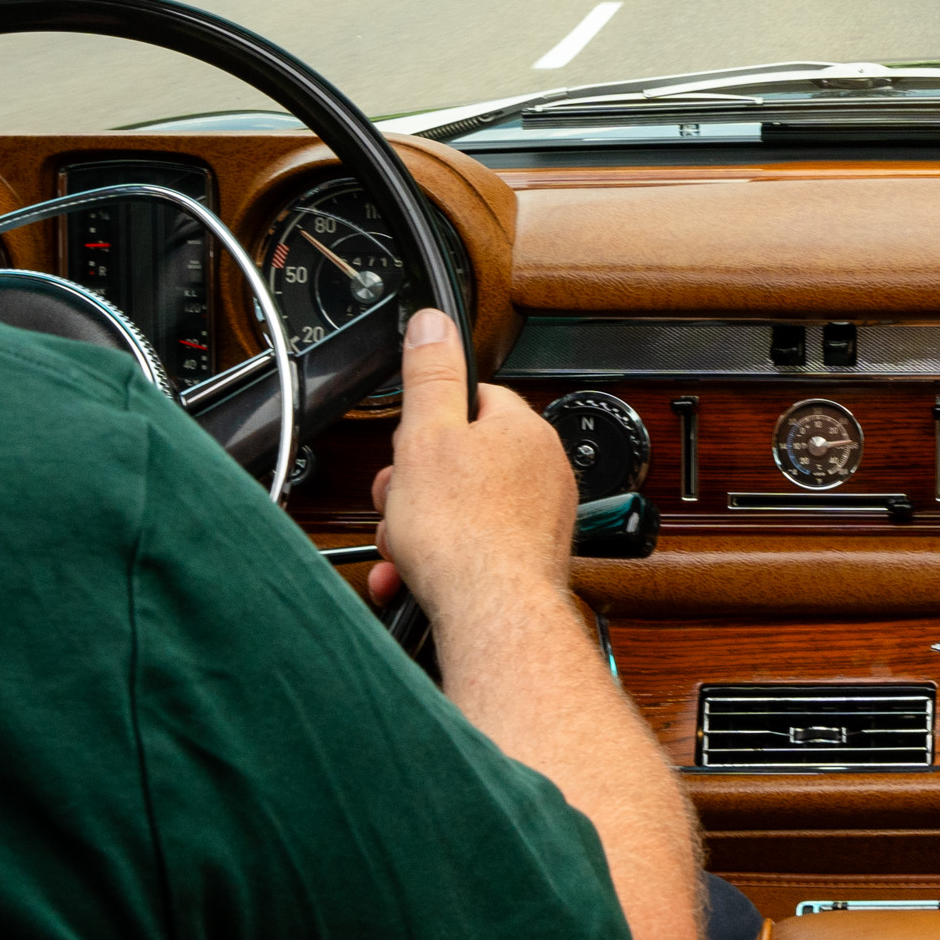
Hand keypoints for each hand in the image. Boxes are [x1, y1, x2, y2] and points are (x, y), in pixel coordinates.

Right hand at [359, 309, 577, 625]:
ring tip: (405, 548)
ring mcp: (540, 520)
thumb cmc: (465, 534)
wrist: (492, 616)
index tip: (407, 447)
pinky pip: (475, 549)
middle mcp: (542, 472)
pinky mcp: (528, 561)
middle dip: (417, 485)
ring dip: (420, 528)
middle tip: (397, 502)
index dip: (429, 424)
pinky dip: (440, 562)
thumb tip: (435, 322)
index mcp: (523, 430)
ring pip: (463, 509)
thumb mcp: (427, 435)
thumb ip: (430, 375)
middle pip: (463, 461)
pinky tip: (415, 577)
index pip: (473, 401)